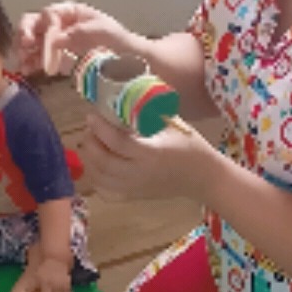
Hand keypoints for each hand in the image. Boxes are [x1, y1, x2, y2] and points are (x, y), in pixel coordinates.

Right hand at [18, 0, 136, 81]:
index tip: (50, 42)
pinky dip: (30, 63)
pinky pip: (38, 58)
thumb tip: (57, 38)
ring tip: (23, 62)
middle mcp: (59, 24)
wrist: (129, 61)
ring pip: (32, 40)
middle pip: (34, 23)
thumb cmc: (119, 40)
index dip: (47, 27)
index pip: (50, 14)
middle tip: (25, 46)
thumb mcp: (104, 31)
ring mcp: (56, 41)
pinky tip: (27, 70)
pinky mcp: (56, 58)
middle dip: (26, 33)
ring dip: (24, 50)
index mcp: (70, 12)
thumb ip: (81, 32)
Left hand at [67, 101, 217, 214]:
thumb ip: (146, 112)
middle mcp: (141, 174)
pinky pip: (107, 193)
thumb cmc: (189, 145)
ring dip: (90, 160)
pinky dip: (96, 179)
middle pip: (104, 162)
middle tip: (90, 128)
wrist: (202, 176)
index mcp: (152, 153)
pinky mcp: (135, 196)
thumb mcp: (171, 122)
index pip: (117, 142)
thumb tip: (121, 95)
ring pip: (101, 178)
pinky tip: (96, 166)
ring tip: (91, 143)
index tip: (92, 115)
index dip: (100, 128)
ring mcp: (136, 188)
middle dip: (91, 143)